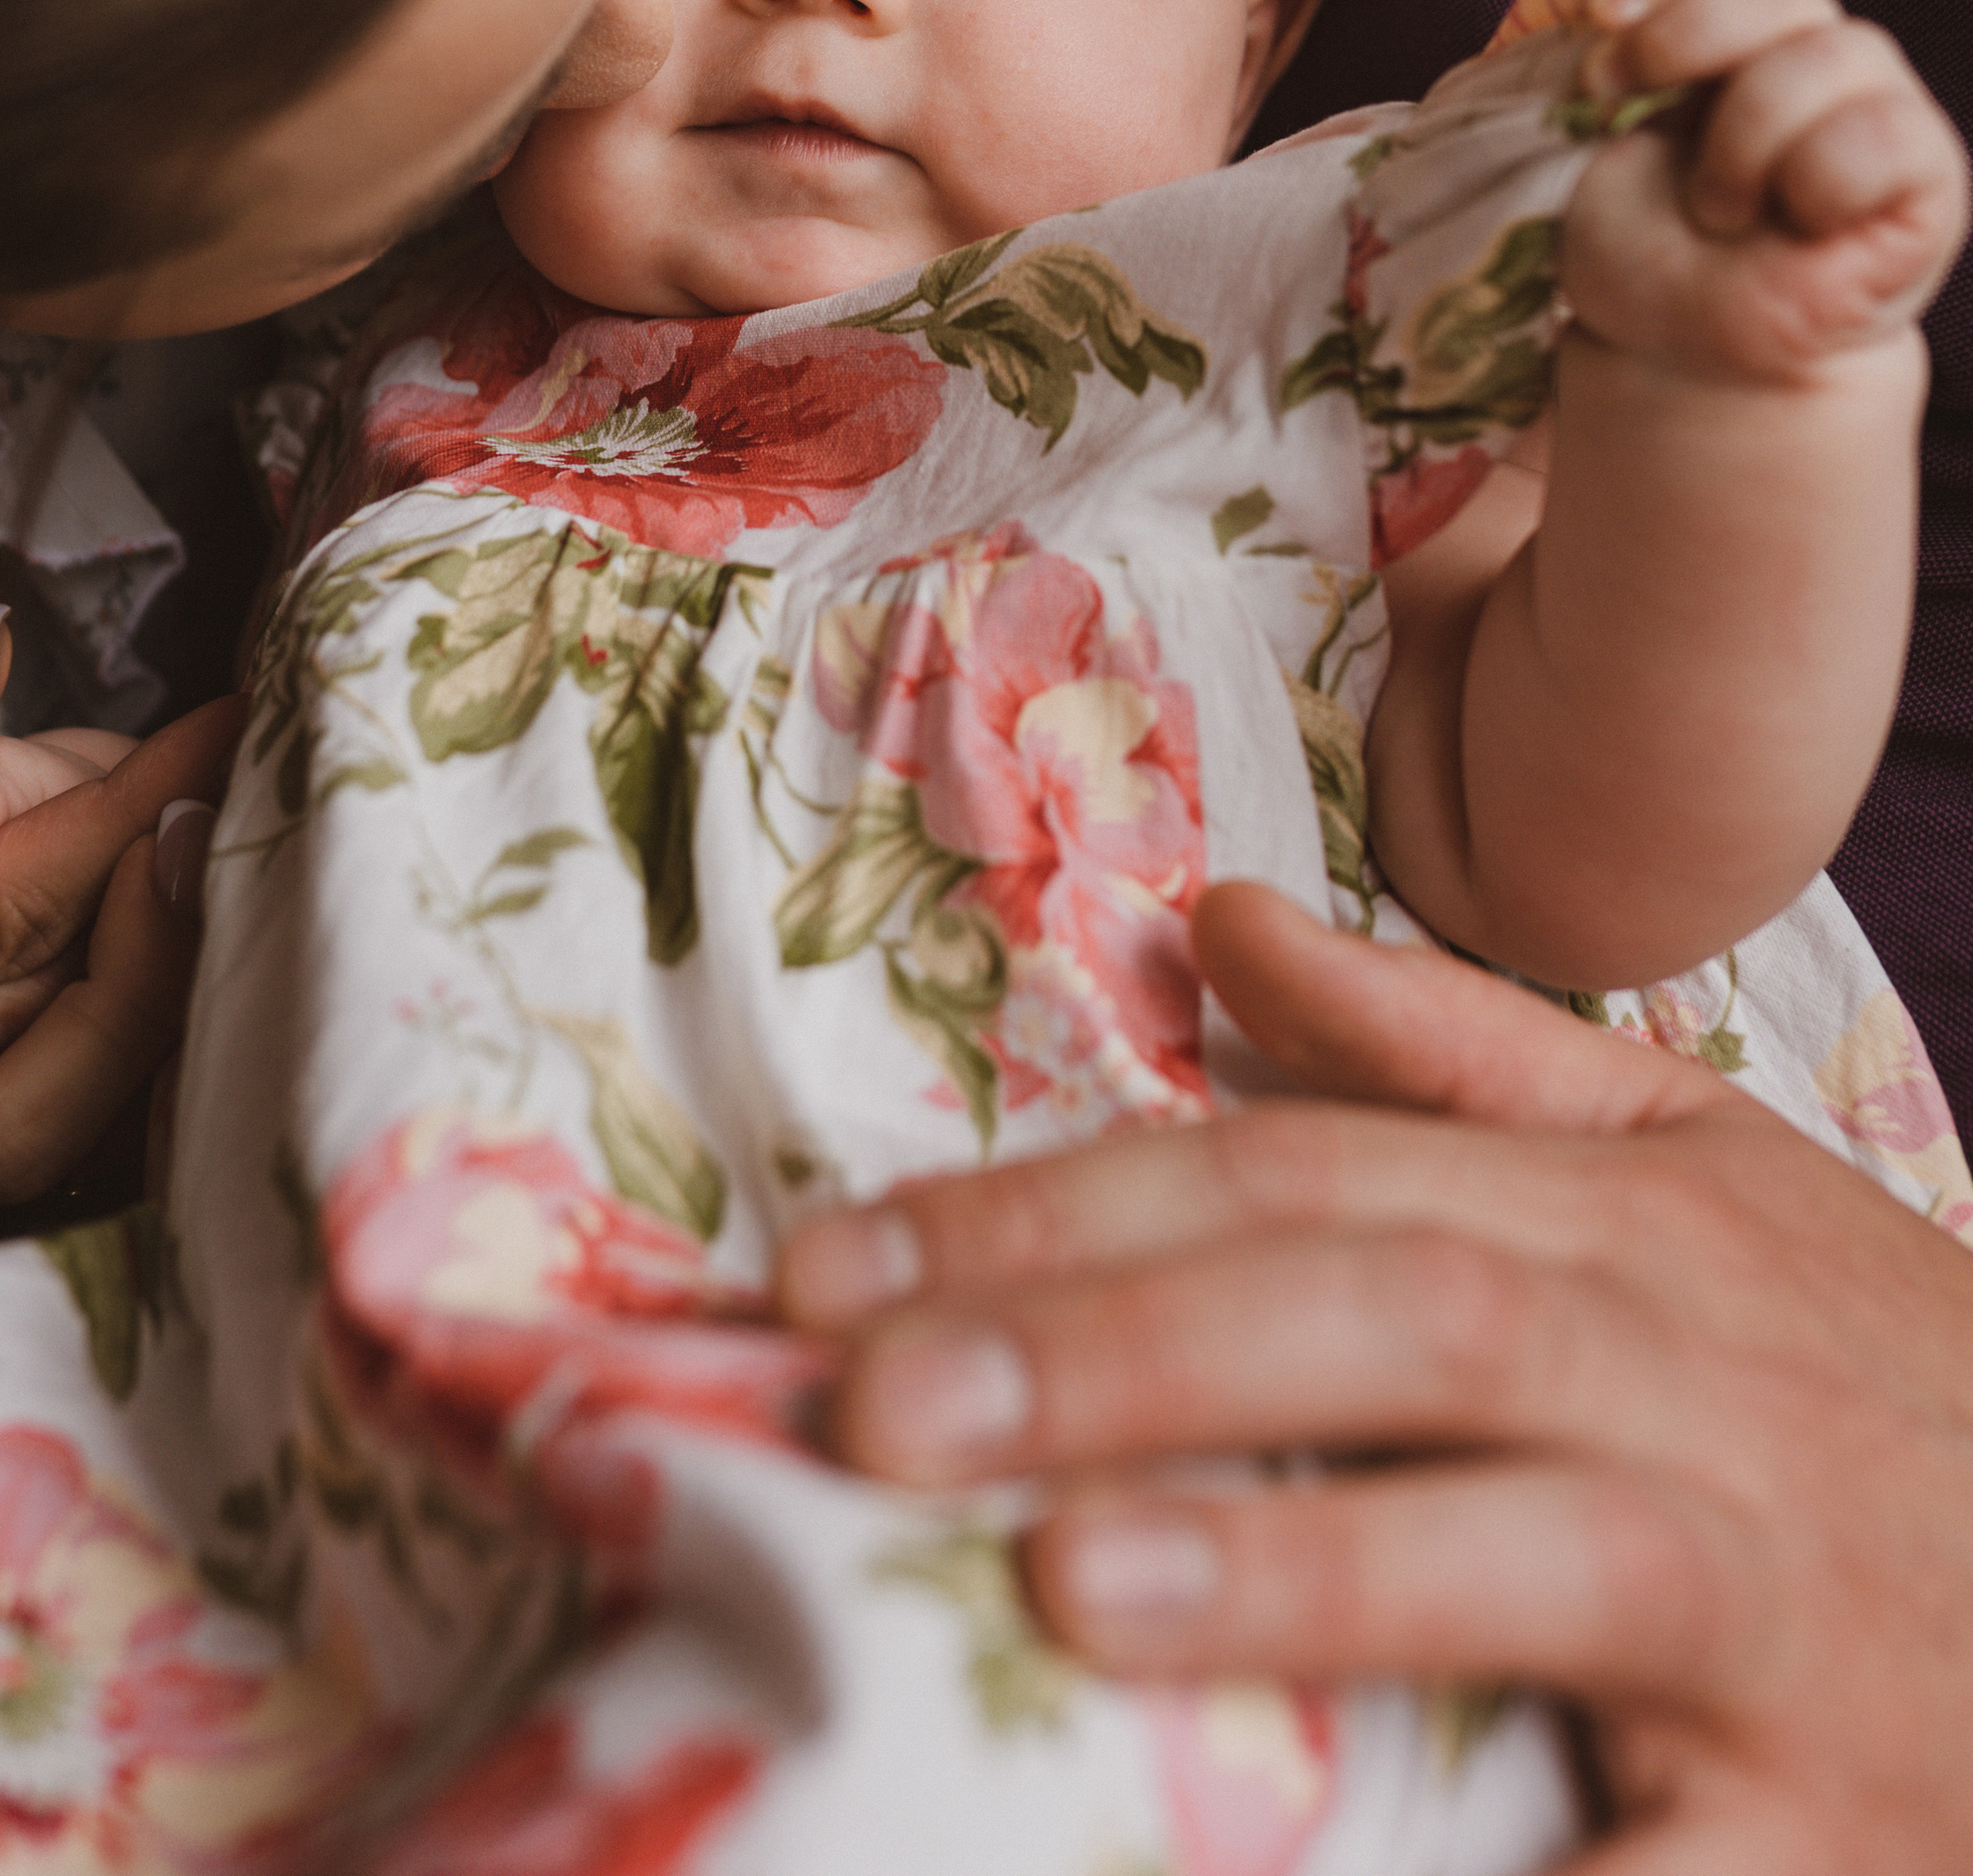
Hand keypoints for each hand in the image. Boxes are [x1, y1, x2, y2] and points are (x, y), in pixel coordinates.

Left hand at [782, 884, 1972, 1871]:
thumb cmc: (1875, 1377)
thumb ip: (1454, 1050)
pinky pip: (1663, 1869)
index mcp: (1628, 1225)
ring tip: (1061, 1581)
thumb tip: (1221, 925)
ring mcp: (1770, 1611)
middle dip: (1124, 1347)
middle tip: (880, 1403)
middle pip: (1389, 1315)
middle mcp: (1687, 1385)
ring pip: (1529, 1542)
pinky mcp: (1830, 1834)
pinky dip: (1522, 1875)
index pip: (1306, 1175)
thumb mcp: (1701, 1168)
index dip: (1062, 1209)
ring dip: (1299, 1558)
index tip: (837, 1273)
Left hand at [1567, 0, 1968, 378]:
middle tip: (1620, 103)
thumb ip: (1614, 53)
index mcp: (1731, 34)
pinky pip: (1885, 131)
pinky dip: (1821, 179)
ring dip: (1745, 140)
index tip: (1601, 15)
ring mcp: (1876, 105)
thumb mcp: (1599, 141)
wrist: (1685, 353)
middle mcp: (1810, 53)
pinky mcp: (1926, 172)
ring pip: (1831, 56)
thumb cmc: (1641, 249)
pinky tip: (1799, 225)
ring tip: (1718, 209)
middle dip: (1684, 39)